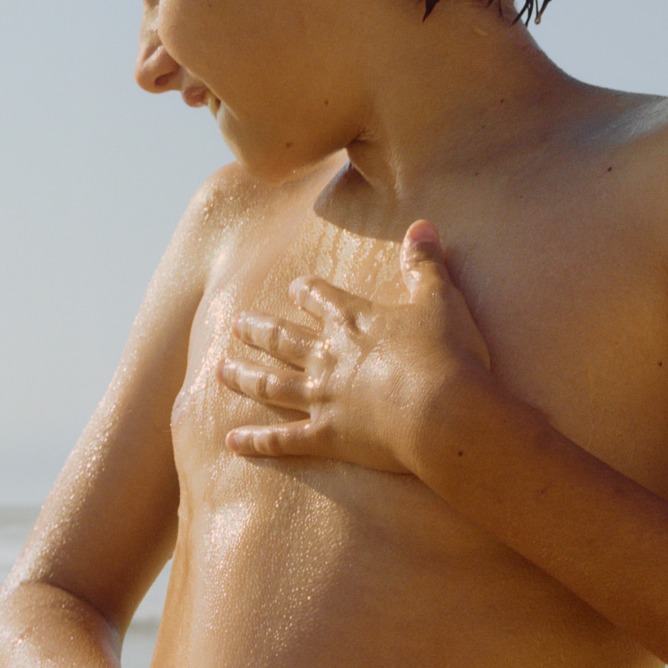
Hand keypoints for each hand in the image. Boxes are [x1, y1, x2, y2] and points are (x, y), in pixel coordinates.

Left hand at [217, 221, 490, 470]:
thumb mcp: (441, 300)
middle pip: (284, 339)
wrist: (444, 412)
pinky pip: (283, 440)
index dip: (307, 293)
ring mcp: (322, 398)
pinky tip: (231, 441)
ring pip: (271, 384)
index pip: (322, 299)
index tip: (294, 288)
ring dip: (244, 377)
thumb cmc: (447, 355)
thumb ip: (426, 264)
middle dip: (259, 330)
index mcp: (354, 321)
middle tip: (236, 324)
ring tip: (220, 371)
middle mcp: (329, 357)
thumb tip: (422, 225)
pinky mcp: (327, 437)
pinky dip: (257, 442)